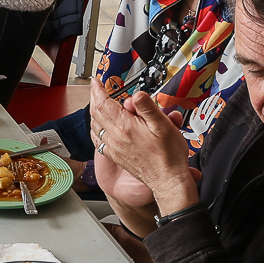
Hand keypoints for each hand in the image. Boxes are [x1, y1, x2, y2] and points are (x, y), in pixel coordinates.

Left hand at [89, 88, 198, 213]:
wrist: (167, 180)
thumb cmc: (169, 156)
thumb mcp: (163, 125)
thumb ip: (147, 107)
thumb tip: (136, 94)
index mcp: (125, 127)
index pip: (103, 103)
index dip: (97, 90)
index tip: (96, 81)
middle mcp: (115, 138)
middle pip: (96, 113)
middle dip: (94, 97)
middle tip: (97, 88)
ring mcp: (114, 148)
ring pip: (95, 126)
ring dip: (95, 112)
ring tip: (99, 103)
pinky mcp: (115, 156)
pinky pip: (98, 139)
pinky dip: (96, 128)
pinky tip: (101, 126)